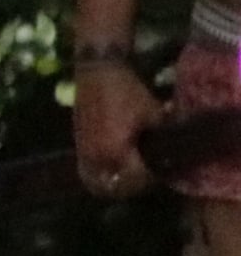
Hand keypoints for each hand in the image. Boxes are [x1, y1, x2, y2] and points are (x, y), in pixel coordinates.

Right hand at [72, 61, 162, 198]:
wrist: (98, 68)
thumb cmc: (128, 90)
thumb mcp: (154, 113)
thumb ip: (164, 137)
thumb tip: (178, 152)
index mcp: (115, 152)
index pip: (136, 180)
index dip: (151, 178)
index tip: (162, 171)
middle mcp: (95, 156)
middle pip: (112, 187)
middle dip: (130, 185)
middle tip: (145, 175)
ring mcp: (83, 148)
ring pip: (95, 180)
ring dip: (111, 181)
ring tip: (126, 173)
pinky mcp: (77, 139)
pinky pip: (87, 167)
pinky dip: (100, 169)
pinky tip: (114, 160)